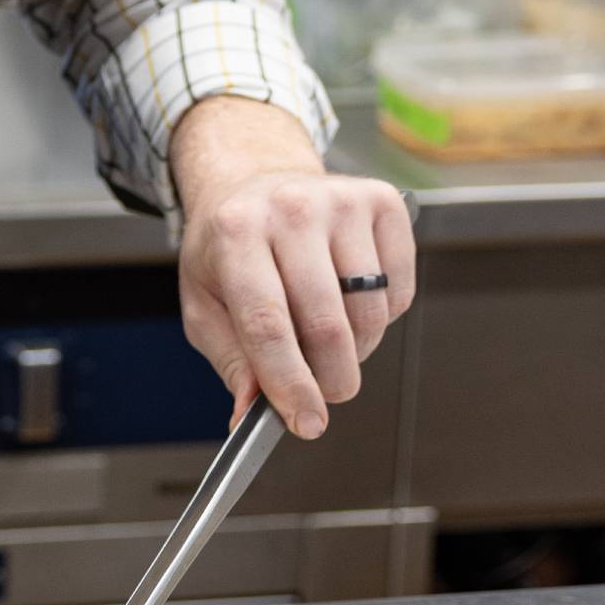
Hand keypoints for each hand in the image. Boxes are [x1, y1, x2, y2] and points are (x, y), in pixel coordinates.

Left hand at [171, 96, 415, 438]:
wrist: (253, 182)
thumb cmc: (229, 248)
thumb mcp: (205, 302)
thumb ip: (231, 360)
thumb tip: (250, 413)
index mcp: (235, 232)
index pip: (267, 325)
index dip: (290, 383)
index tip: (306, 422)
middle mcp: (290, 208)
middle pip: (325, 326)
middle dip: (330, 380)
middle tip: (324, 393)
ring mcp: (341, 201)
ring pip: (369, 315)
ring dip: (355, 351)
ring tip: (326, 339)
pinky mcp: (383, 202)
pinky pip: (399, 293)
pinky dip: (381, 318)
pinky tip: (350, 301)